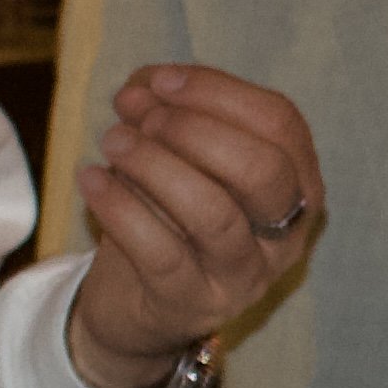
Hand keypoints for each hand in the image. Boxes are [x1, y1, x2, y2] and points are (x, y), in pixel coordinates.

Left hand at [66, 64, 328, 387]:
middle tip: (141, 117)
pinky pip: (160, 253)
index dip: (220, 92)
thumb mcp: (174, 155)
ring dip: (155, 165)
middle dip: (195, 129)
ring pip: (214, 214)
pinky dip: (120, 207)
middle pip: (263, 169)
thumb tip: (145, 85)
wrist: (137, 307)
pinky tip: (90, 178)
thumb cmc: (167, 216)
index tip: (160, 80)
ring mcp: (244, 276)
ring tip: (113, 141)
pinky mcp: (193, 305)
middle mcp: (285, 234)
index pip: (281, 123)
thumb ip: (167, 108)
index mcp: (297, 185)